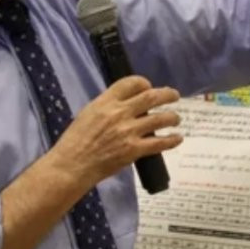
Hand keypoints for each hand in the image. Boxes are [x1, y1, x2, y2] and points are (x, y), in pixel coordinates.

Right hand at [48, 76, 182, 187]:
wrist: (72, 165)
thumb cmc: (75, 141)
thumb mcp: (88, 114)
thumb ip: (108, 107)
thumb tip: (126, 105)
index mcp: (105, 102)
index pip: (130, 83)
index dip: (144, 83)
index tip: (149, 87)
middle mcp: (119, 113)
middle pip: (151, 97)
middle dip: (167, 94)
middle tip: (174, 96)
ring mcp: (128, 132)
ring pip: (160, 118)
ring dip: (172, 117)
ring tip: (176, 118)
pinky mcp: (134, 150)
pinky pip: (159, 143)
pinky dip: (172, 140)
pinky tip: (177, 138)